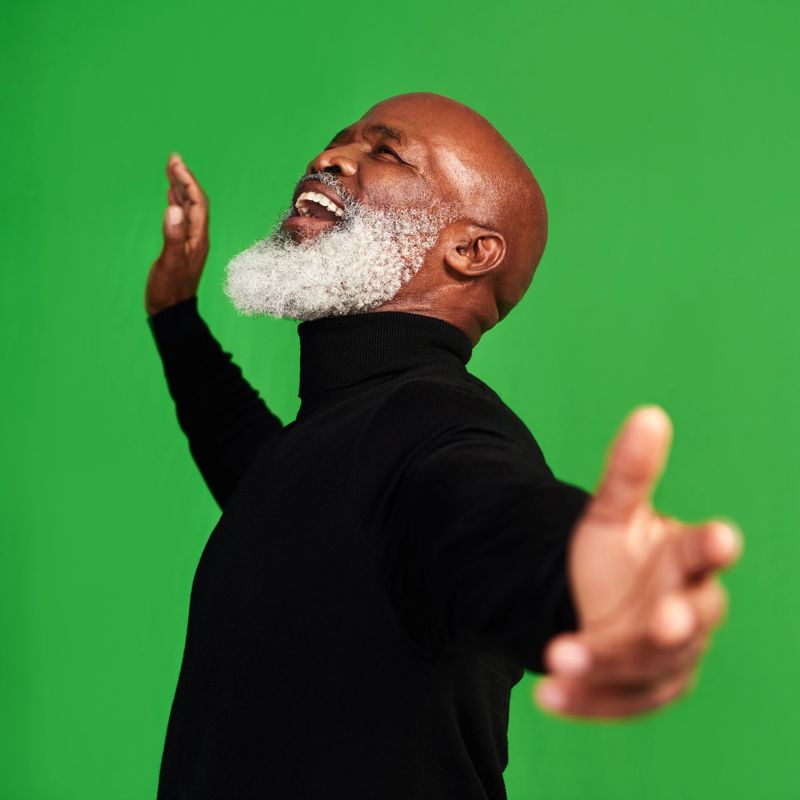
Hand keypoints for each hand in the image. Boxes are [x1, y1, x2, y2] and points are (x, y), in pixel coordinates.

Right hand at [145, 153, 209, 315]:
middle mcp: (196, 237)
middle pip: (194, 202)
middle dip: (184, 179)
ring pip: (187, 208)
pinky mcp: (180, 247)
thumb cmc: (169, 290)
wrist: (171, 311)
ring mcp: (189, 242)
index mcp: (197, 238)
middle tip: (172, 159)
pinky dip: (176, 204)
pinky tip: (170, 198)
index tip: (176, 163)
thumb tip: (173, 209)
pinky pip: (181, 219)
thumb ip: (172, 236)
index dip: (188, 181)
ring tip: (170, 170)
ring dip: (180, 188)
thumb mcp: (169, 262)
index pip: (197, 203)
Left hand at [534, 405, 742, 718]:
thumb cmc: (619, 554)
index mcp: (685, 561)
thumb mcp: (613, 512)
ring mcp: (668, 658)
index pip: (705, 552)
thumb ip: (629, 472)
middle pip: (693, 620)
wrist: (602, 603)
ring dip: (608, 663)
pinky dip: (583, 699)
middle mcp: (687, 610)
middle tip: (662, 621)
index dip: (714, 545)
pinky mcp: (642, 690)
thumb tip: (648, 413)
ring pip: (648, 665)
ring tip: (561, 656)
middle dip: (677, 623)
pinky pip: (615, 700)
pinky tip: (546, 696)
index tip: (723, 537)